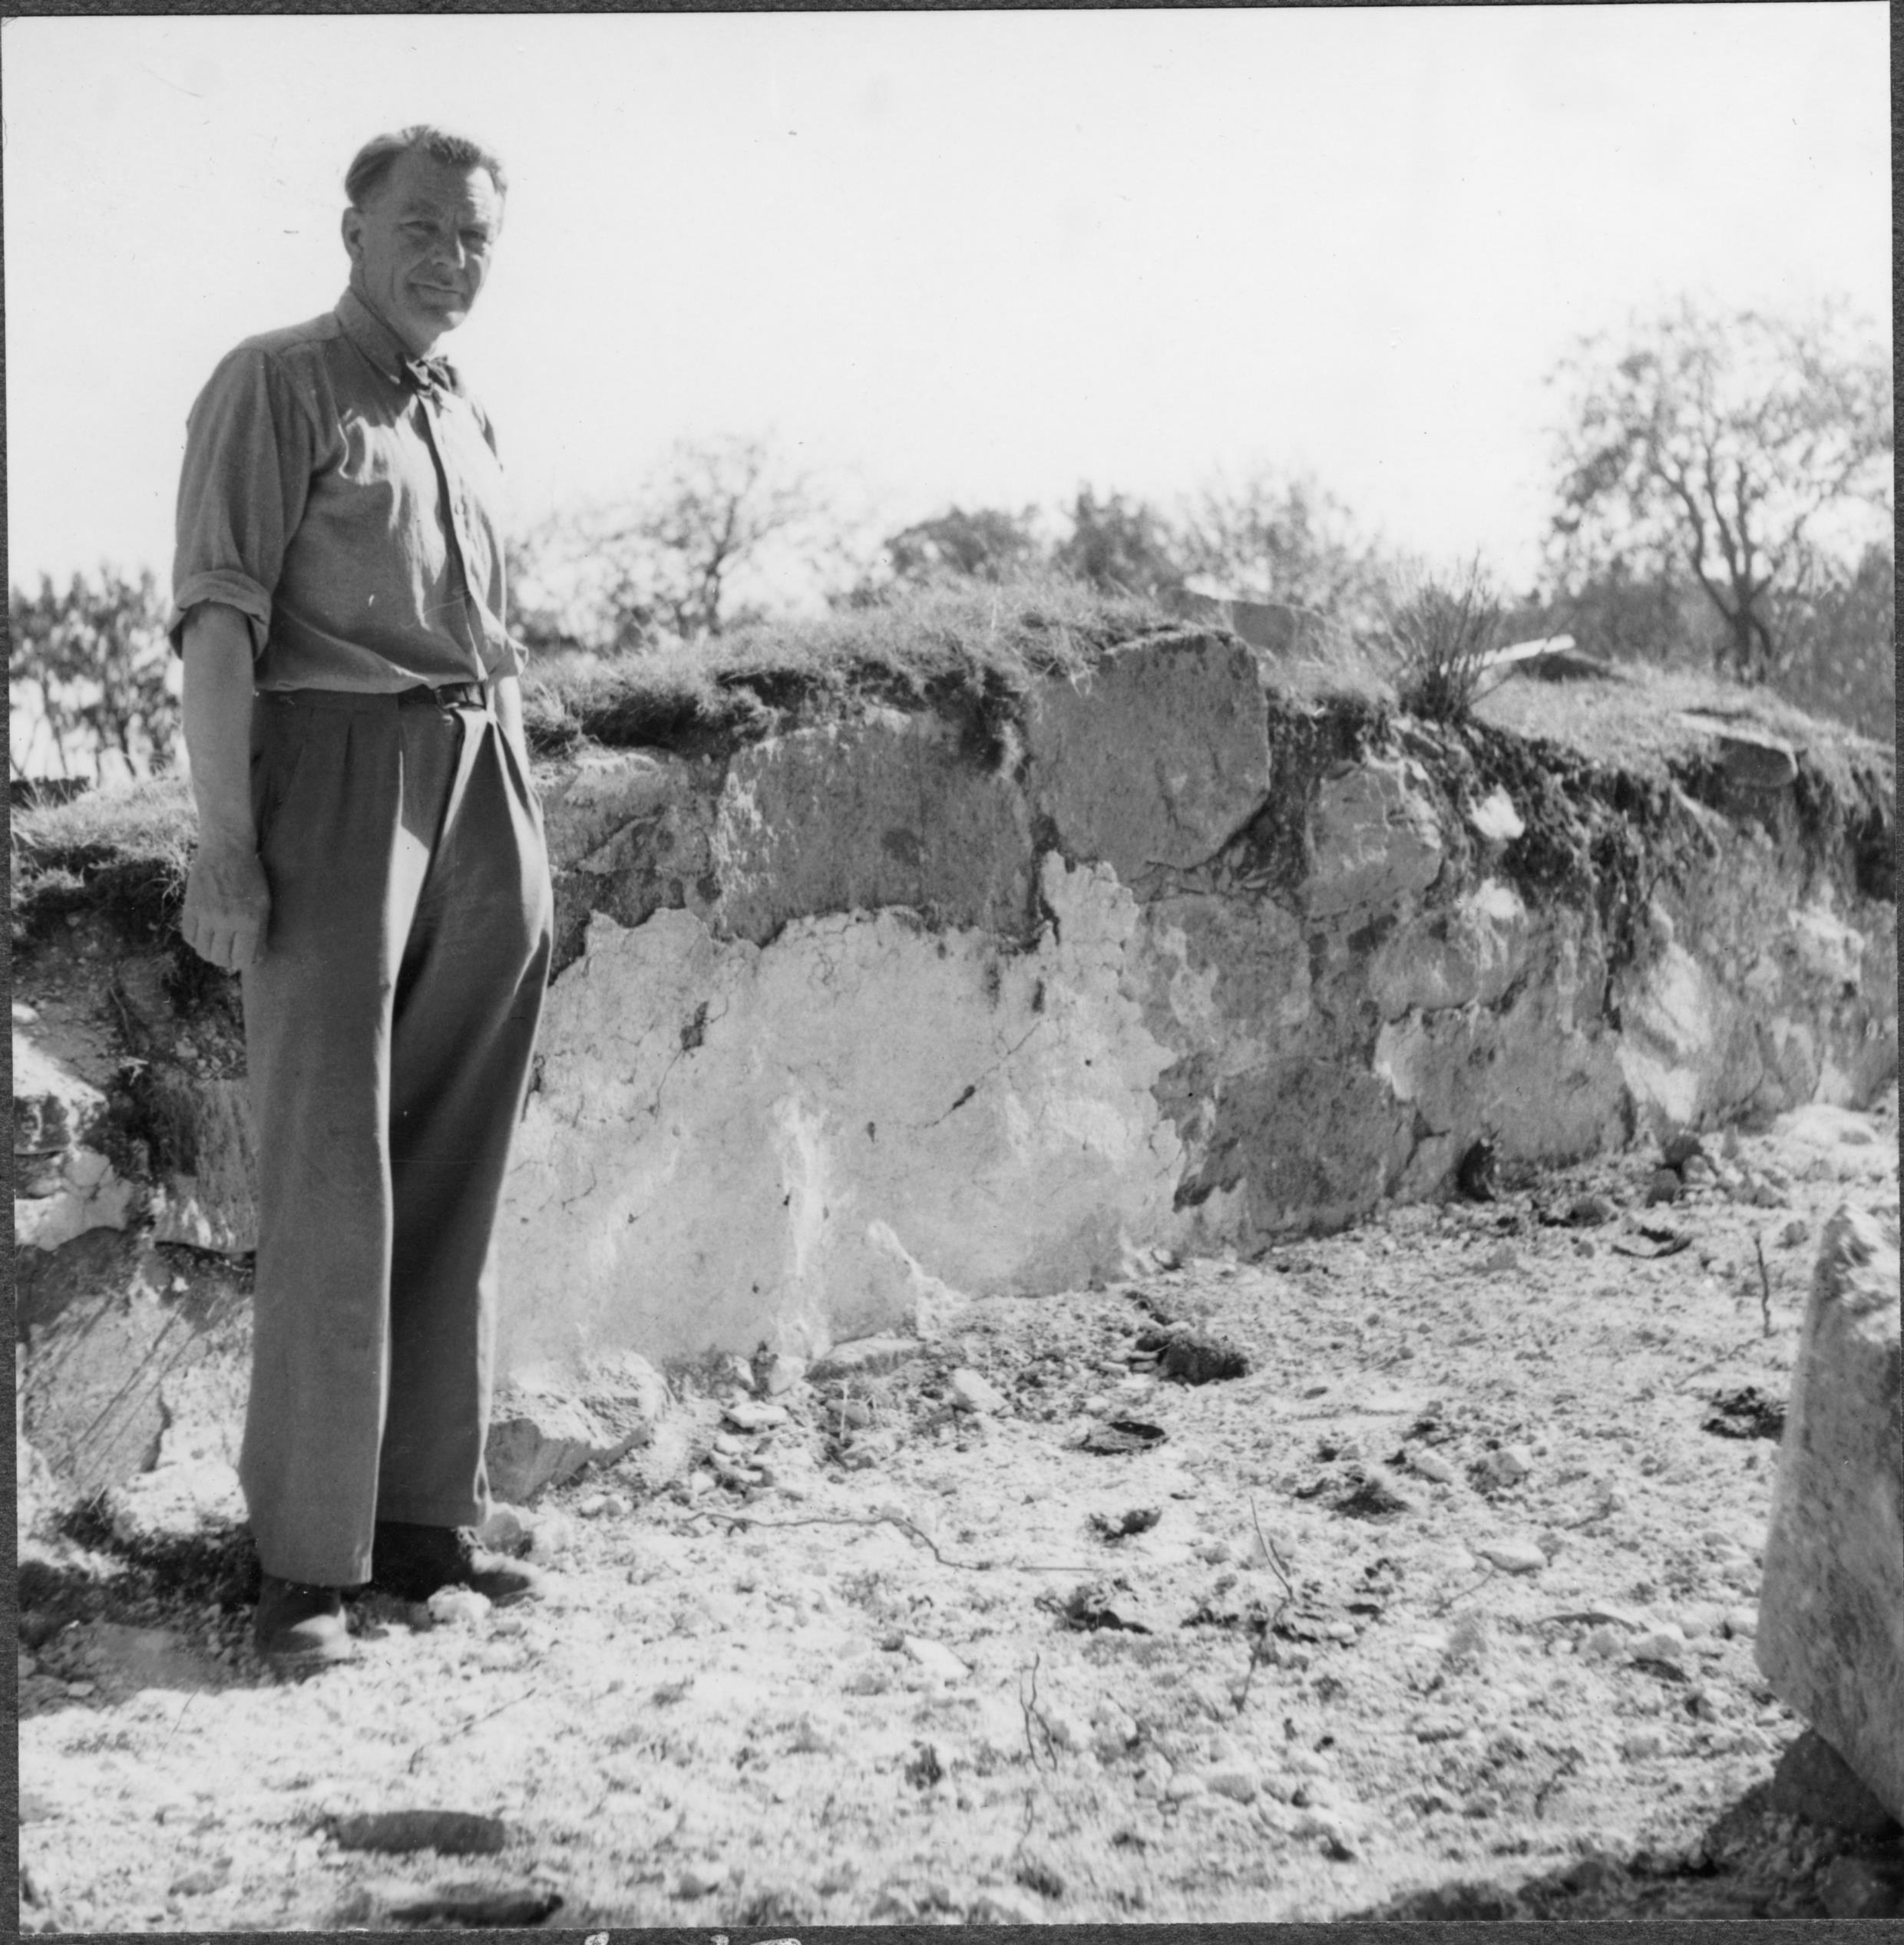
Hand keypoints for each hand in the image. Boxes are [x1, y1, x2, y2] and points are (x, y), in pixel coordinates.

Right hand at [181, 841, 271, 968]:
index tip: (246, 957)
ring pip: (203, 951)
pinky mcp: (190, 907)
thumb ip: (259, 932)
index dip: (245, 962)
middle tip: (231, 952)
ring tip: (218, 945)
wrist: (227, 851)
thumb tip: (254, 960)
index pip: (243, 959)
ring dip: (211, 952)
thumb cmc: (252, 878)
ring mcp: (206, 914)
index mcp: (249, 920)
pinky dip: (196, 941)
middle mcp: (226, 920)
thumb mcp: (264, 904)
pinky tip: (206, 935)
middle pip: (220, 959)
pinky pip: (188, 937)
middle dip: (227, 960)